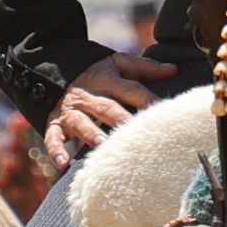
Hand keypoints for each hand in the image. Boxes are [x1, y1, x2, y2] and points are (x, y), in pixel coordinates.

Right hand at [49, 54, 169, 160]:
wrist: (54, 70)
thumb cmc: (95, 72)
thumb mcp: (117, 63)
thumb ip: (144, 68)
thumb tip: (174, 69)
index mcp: (106, 79)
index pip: (131, 90)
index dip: (148, 101)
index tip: (165, 114)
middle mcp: (88, 95)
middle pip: (107, 108)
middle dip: (121, 120)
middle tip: (136, 134)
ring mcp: (70, 110)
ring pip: (81, 123)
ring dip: (91, 134)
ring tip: (102, 146)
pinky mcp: (55, 123)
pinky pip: (53, 137)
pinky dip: (56, 150)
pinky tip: (64, 163)